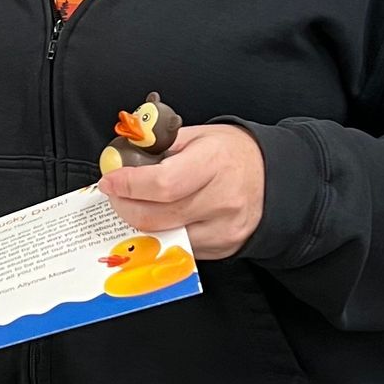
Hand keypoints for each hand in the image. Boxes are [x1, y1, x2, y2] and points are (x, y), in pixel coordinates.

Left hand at [97, 122, 265, 261]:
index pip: (162, 183)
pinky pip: (179, 246)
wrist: (273, 177)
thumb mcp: (197, 136)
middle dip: (125, 206)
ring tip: (133, 204)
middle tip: (115, 193)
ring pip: (164, 236)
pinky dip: (161, 234)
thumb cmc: (232, 153)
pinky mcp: (223, 248)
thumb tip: (121, 159)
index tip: (110, 180)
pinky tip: (158, 217)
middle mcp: (222, 199)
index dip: (128, 185)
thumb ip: (159, 146)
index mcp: (214, 162)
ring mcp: (223, 228)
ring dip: (139, 223)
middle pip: (157, 215)